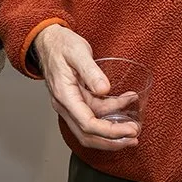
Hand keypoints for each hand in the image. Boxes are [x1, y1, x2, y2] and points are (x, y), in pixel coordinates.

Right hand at [32, 25, 139, 150]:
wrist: (48, 41)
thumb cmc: (61, 45)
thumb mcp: (78, 52)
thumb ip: (90, 71)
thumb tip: (105, 89)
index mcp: (64, 95)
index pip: (87, 124)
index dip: (110, 131)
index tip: (130, 130)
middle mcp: (65, 105)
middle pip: (87, 135)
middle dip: (112, 141)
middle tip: (134, 137)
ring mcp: (70, 105)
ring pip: (91, 129)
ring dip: (112, 131)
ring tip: (134, 124)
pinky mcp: (76, 102)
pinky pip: (93, 115)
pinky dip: (109, 116)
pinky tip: (124, 105)